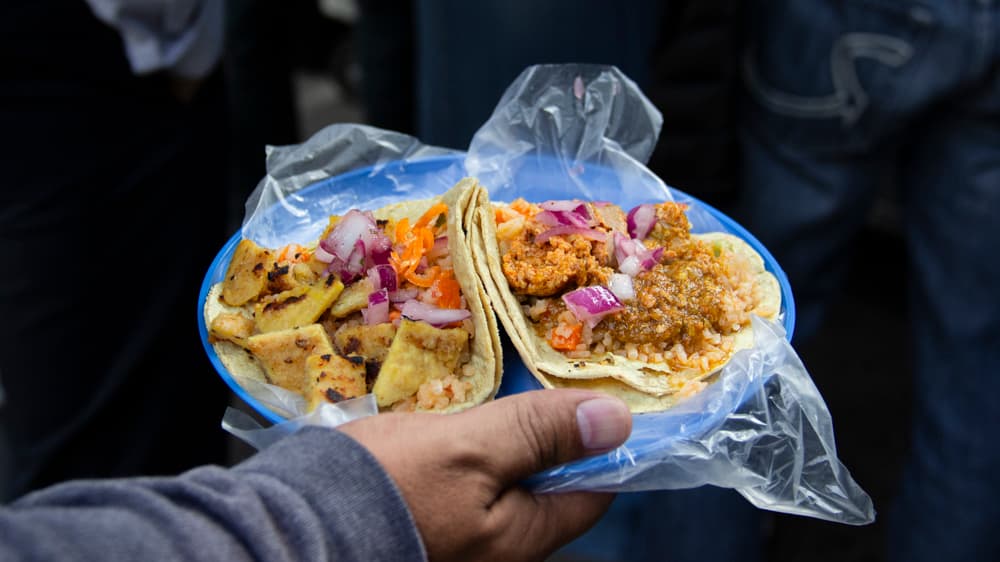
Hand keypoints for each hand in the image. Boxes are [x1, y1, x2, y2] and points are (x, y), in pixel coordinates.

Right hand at [339, 389, 631, 560]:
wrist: (293, 523)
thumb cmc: (388, 485)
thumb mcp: (471, 449)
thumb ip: (541, 435)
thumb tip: (618, 422)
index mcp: (523, 539)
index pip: (592, 491)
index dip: (601, 442)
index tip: (597, 393)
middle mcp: (500, 548)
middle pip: (550, 485)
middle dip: (550, 434)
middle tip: (541, 379)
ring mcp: (464, 536)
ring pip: (509, 479)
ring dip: (510, 437)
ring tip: (500, 391)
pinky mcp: (431, 520)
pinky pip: (472, 481)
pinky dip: (475, 448)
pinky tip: (459, 420)